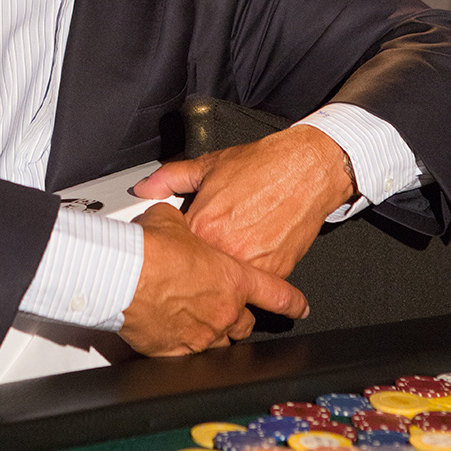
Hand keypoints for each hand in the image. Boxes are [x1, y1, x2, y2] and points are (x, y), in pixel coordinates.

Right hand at [118, 201, 307, 356]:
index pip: (276, 294)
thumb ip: (183, 222)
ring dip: (213, 332)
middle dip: (238, 316)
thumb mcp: (173, 218)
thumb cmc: (150, 247)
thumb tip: (176, 217)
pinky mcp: (174, 351)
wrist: (122, 274)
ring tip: (198, 320)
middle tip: (224, 305)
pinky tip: (173, 334)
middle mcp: (223, 311)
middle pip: (245, 324)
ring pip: (219, 343)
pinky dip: (184, 345)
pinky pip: (188, 355)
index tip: (300, 308)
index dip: (292, 303)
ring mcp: (200, 334)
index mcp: (232, 278)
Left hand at [131, 125, 353, 279]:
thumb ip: (171, 178)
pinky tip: (254, 252)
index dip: (177, 249)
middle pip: (200, 272)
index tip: (180, 246)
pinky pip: (256, 285)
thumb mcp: (208, 165)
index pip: (175, 252)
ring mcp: (252, 264)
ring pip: (228, 284)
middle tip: (210, 247)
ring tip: (235, 248)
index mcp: (203, 225)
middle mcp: (226, 250)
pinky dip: (252, 275)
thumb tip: (145, 188)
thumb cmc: (262, 166)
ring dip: (226, 275)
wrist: (306, 168)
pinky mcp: (276, 272)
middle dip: (199, 266)